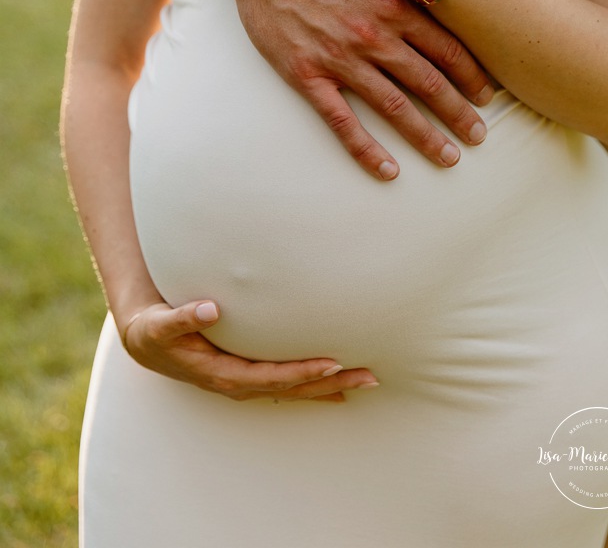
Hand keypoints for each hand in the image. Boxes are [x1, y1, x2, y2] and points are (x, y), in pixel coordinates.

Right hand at [120, 300, 378, 402]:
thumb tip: (209, 309)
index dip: (302, 372)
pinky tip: (338, 380)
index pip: (272, 377)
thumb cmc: (154, 330)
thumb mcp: (160, 324)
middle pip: (293, 389)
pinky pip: (287, 382)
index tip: (332, 364)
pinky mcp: (248, 373)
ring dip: (331, 385)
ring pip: (295, 389)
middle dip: (332, 384)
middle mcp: (239, 384)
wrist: (145, 343)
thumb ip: (182, 317)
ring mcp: (246, 381)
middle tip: (371, 376)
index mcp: (224, 374)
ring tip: (368, 379)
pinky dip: (314, 382)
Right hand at [221, 0, 491, 178]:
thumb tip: (436, 0)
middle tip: (479, 137)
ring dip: (426, 136)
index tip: (487, 95)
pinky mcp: (306, 75)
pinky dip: (367, 150)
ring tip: (449, 157)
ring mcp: (340, 58)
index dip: (471, 75)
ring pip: (394, 106)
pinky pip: (343, 122)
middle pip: (428, 83)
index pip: (446, 48)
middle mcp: (373, 36)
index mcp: (392, 6)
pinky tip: (388, 170)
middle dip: (458, 113)